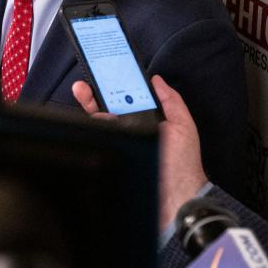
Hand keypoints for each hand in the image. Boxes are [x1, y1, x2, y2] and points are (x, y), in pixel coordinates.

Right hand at [72, 76, 207, 228]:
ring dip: (90, 105)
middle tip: (84, 83)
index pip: (126, 98)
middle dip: (93, 92)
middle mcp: (129, 130)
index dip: (115, 84)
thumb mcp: (183, 125)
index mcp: (145, 120)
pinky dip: (94, 125)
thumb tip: (157, 80)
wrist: (176, 195)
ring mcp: (118, 143)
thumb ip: (171, 100)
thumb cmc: (183, 163)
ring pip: (98, 120)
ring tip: (85, 93)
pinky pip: (97, 137)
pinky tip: (96, 116)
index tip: (106, 71)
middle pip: (106, 106)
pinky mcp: (111, 154)